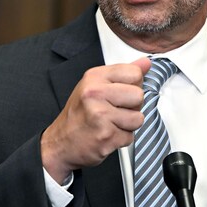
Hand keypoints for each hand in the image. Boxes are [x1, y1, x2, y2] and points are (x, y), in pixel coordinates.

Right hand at [40, 57, 151, 182]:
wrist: (61, 143)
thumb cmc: (79, 114)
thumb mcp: (96, 86)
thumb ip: (122, 74)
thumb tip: (146, 63)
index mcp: (95, 77)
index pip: (134, 73)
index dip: (132, 85)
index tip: (119, 93)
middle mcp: (96, 93)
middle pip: (139, 95)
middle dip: (132, 107)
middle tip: (115, 111)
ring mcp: (100, 115)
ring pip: (138, 118)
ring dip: (128, 125)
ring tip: (111, 123)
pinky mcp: (106, 135)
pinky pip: (130, 136)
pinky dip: (121, 139)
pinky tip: (107, 134)